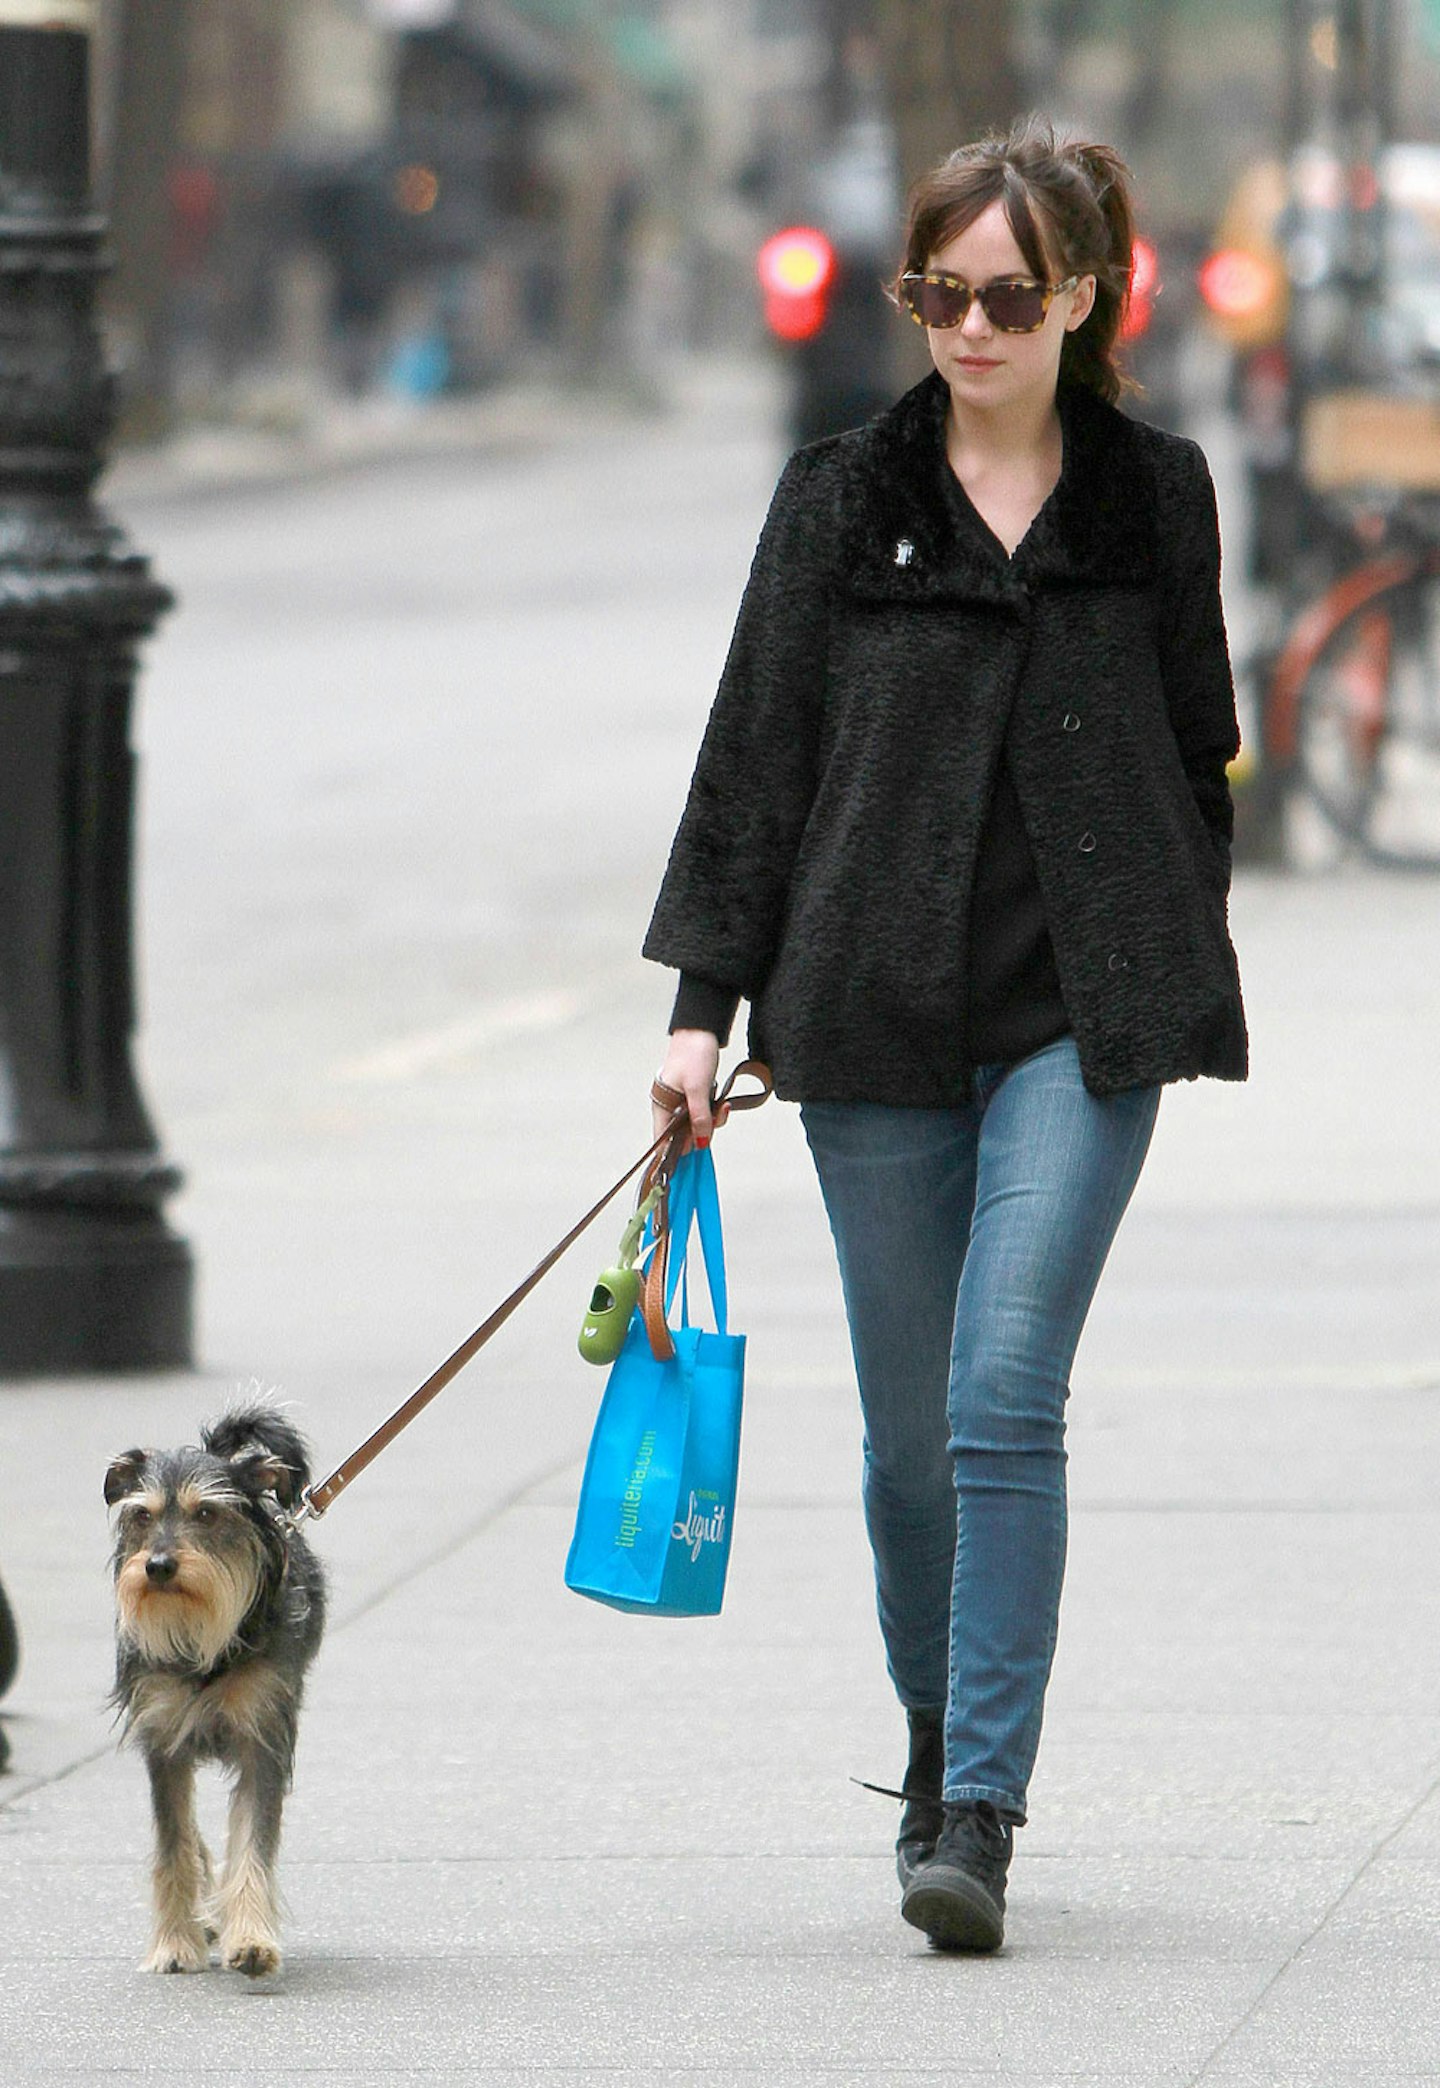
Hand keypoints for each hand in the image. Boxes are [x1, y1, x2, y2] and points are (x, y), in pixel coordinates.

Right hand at [653, 1030, 726, 1148]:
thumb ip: (699, 1117)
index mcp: (661, 1106)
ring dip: (712, 1121)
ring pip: (696, 1124)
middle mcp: (668, 1107)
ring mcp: (681, 1101)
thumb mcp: (698, 1089)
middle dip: (703, 1132)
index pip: (662, 1141)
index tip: (693, 1156)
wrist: (701, 1029)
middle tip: (716, 1119)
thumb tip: (701, 1142)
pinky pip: (703, 1113)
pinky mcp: (693, 1095)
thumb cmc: (692, 1054)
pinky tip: (723, 1104)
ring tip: (723, 1108)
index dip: (675, 1153)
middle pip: (683, 1135)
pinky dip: (714, 1112)